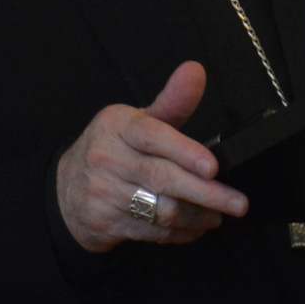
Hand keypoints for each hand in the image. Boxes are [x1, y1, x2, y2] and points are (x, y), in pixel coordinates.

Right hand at [55, 61, 248, 252]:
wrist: (66, 188)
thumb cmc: (114, 148)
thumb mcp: (137, 120)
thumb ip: (171, 101)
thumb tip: (196, 70)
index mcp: (117, 126)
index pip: (152, 136)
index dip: (184, 151)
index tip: (213, 167)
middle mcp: (107, 159)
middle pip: (162, 178)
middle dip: (205, 193)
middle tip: (238, 203)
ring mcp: (104, 194)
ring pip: (160, 210)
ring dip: (197, 216)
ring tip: (220, 214)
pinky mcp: (106, 223)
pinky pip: (152, 232)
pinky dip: (180, 233)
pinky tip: (197, 227)